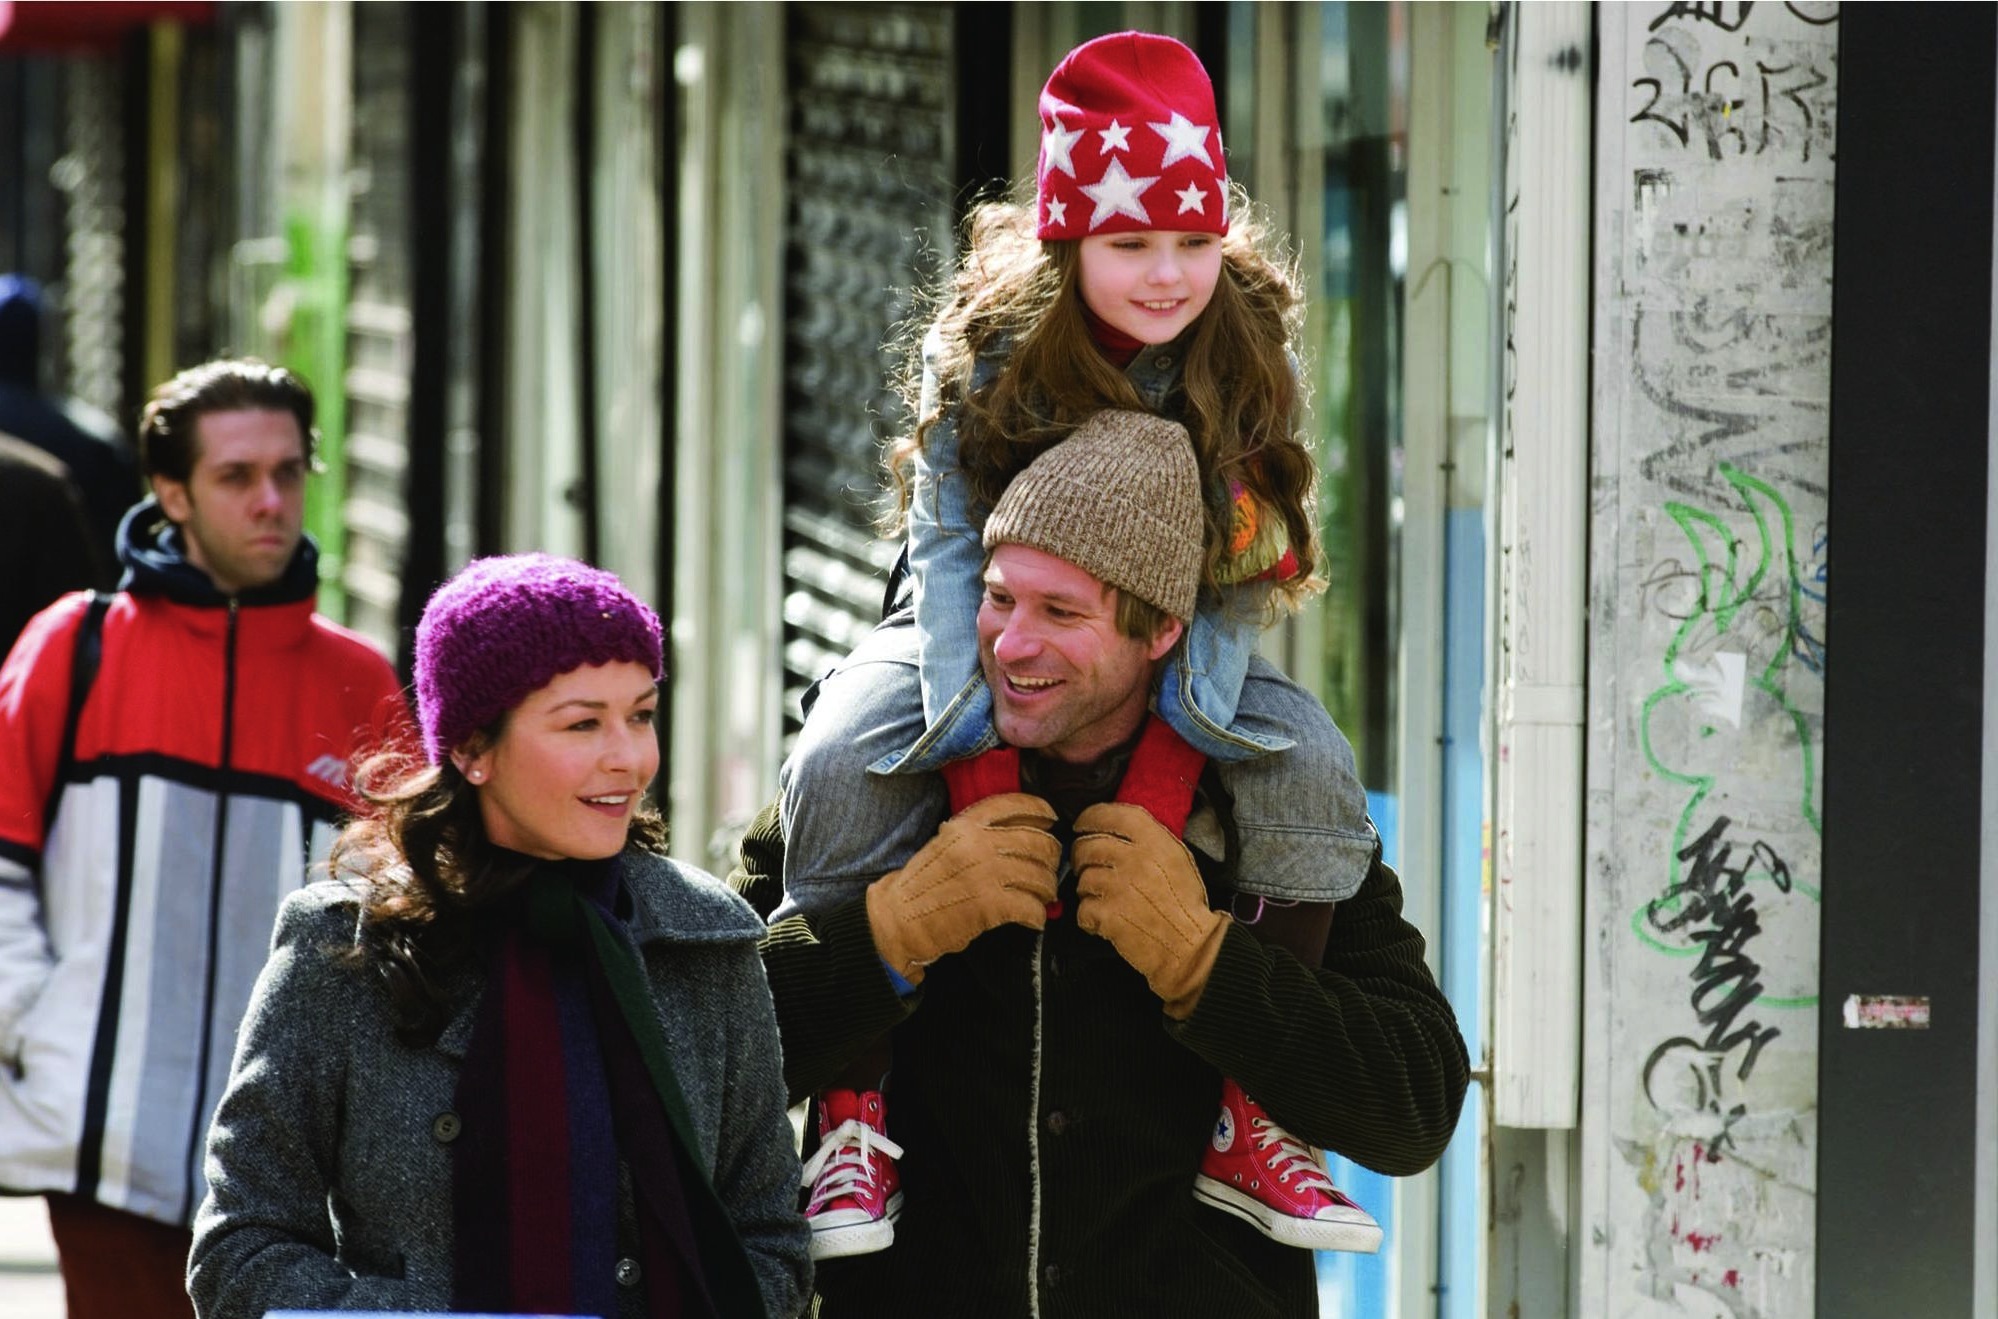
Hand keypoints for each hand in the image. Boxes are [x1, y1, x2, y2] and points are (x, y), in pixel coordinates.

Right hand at [865, 793, 1060, 982]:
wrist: (898, 918)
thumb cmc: (924, 883)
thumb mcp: (946, 843)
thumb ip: (978, 833)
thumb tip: (1021, 830)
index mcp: (966, 824)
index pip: (1016, 805)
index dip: (1041, 811)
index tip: (1052, 820)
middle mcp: (978, 843)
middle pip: (1038, 842)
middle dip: (1051, 858)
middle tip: (1048, 871)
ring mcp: (986, 874)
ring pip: (1040, 876)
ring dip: (1047, 890)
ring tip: (1042, 897)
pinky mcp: (989, 905)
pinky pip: (1032, 908)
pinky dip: (1037, 915)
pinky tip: (1033, 918)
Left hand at [1072, 802, 1227, 1018]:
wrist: (1191, 946)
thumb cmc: (1185, 904)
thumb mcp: (1176, 858)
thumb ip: (1149, 838)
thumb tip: (1116, 828)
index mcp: (1153, 840)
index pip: (1110, 815)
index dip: (1089, 818)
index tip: (1082, 825)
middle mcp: (1134, 858)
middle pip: (1087, 846)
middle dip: (1082, 857)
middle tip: (1089, 867)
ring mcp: (1118, 886)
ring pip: (1082, 878)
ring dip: (1088, 890)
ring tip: (1107, 899)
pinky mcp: (1108, 914)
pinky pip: (1083, 909)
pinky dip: (1090, 918)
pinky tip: (1106, 920)